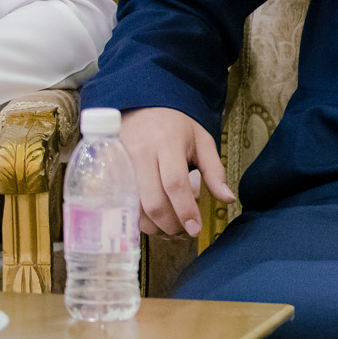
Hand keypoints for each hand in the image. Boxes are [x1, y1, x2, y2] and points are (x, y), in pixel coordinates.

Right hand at [119, 107, 234, 237]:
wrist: (141, 105)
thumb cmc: (176, 125)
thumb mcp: (202, 140)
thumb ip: (214, 170)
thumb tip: (228, 199)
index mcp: (167, 143)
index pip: (175, 183)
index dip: (185, 210)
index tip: (196, 228)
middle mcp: (140, 154)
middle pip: (153, 200)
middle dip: (171, 224)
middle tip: (186, 233)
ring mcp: (121, 165)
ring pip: (135, 207)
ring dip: (155, 227)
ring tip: (173, 230)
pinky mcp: (109, 173)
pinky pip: (122, 205)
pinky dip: (139, 220)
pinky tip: (155, 223)